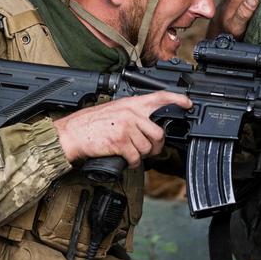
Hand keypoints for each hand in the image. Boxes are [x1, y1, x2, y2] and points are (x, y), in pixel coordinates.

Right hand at [53, 90, 192, 167]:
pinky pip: (136, 158)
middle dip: (156, 146)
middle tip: (149, 149)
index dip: (177, 100)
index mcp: (130, 104)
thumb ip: (133, 114)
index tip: (188, 103)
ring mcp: (126, 128)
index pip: (159, 97)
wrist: (72, 133)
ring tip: (132, 153)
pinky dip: (133, 163)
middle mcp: (131, 114)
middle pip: (158, 133)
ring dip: (142, 156)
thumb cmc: (90, 123)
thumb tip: (150, 125)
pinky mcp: (120, 142)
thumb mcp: (114, 110)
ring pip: (148, 148)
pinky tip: (126, 159)